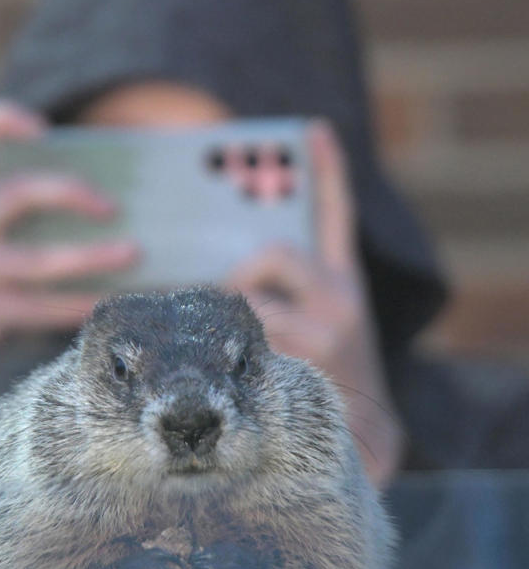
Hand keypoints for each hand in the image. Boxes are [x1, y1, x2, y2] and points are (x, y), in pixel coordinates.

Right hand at [0, 100, 137, 454]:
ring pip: (36, 257)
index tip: (45, 131)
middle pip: (15, 191)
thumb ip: (33, 226)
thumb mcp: (1, 250)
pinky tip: (108, 302)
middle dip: (71, 192)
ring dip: (92, 256)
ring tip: (133, 253)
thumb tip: (115, 215)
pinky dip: (78, 304)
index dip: (1, 122)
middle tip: (114, 208)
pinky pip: (39, 305)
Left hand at [228, 122, 403, 487]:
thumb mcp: (330, 324)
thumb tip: (229, 275)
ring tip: (207, 340)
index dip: (326, 170)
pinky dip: (219, 353)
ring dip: (220, 321)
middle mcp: (341, 301)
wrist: (361, 438)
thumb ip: (295, 293)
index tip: (312, 130)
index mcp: (345, 283)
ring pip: (250, 306)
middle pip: (272, 255)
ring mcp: (324, 336)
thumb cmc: (330, 372)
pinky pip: (244, 347)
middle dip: (236, 276)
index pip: (338, 214)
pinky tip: (210, 368)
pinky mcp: (302, 369)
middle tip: (221, 298)